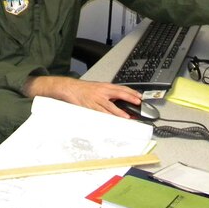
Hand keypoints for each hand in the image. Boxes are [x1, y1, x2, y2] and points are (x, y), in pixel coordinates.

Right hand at [23, 76, 141, 118]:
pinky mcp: (90, 106)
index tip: (139, 96)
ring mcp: (96, 99)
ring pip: (111, 106)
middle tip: (138, 103)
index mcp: (104, 86)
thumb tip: (119, 101)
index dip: (131, 92)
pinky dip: (108, 117)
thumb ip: (107, 94)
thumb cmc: (83, 89)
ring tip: (129, 116)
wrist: (69, 88)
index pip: (121, 88)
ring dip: (120, 112)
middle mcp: (102, 91)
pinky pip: (101, 113)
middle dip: (129, 99)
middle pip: (119, 94)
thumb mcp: (97, 88)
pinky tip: (113, 120)